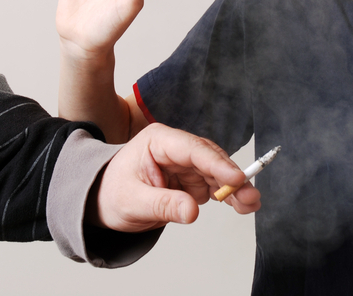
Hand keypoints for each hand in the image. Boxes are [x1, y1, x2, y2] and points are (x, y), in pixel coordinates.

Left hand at [89, 124, 261, 232]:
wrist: (101, 202)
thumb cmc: (111, 194)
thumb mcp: (132, 202)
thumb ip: (163, 205)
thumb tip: (193, 212)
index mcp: (158, 141)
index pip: (193, 149)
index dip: (217, 163)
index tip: (236, 178)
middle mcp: (176, 148)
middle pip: (211, 159)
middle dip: (232, 178)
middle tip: (250, 195)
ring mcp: (185, 164)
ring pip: (218, 173)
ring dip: (235, 188)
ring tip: (251, 203)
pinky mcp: (190, 179)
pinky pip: (215, 186)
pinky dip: (228, 195)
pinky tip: (242, 204)